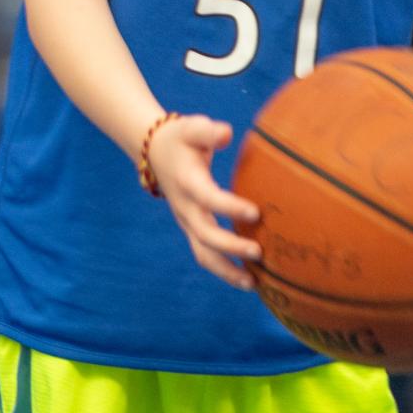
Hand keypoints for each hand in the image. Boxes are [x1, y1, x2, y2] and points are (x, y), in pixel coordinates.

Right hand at [143, 114, 255, 289]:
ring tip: (253, 284)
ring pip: (203, 254)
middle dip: (230, 247)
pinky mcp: (192, 229)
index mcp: (187, 182)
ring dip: (226, 271)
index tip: (256, 213)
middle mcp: (185, 207)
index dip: (229, 207)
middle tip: (259, 252)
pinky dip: (225, 270)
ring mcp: (187, 222)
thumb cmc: (181, 139)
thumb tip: (226, 133)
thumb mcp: (191, 128)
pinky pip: (206, 255)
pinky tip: (250, 280)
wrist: (154, 152)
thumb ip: (208, 131)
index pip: (208, 198)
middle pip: (205, 235)